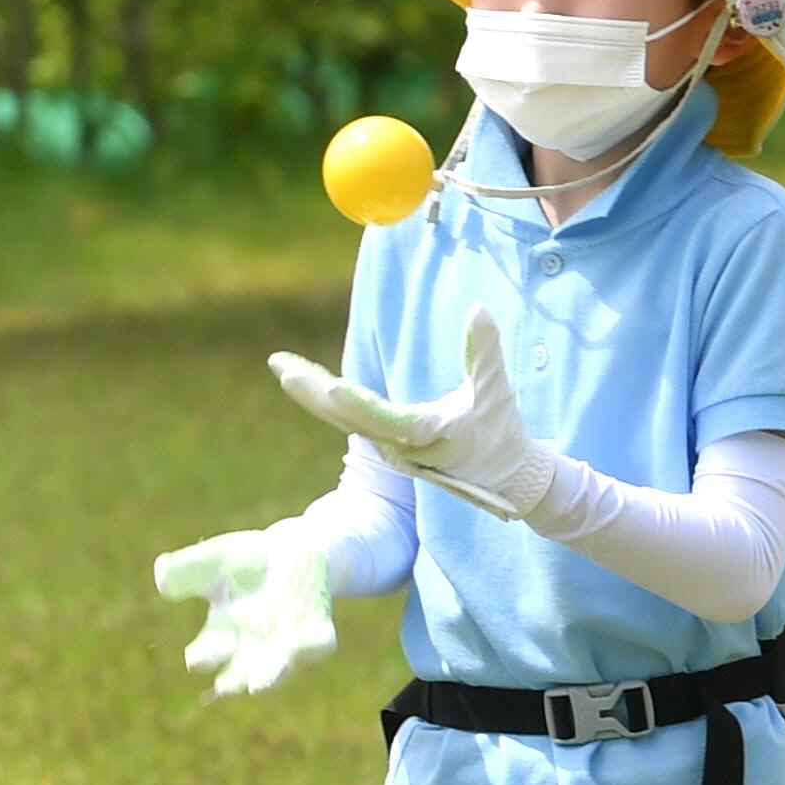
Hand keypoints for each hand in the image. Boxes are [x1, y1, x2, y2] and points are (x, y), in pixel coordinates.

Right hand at [150, 520, 341, 696]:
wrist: (294, 552)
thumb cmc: (246, 562)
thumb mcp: (214, 560)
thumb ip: (188, 570)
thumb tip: (161, 574)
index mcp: (223, 633)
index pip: (208, 653)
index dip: (203, 657)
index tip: (197, 658)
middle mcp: (253, 647)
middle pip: (240, 672)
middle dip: (235, 680)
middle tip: (228, 687)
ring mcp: (286, 644)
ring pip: (277, 668)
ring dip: (270, 676)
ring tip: (259, 685)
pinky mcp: (316, 633)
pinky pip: (317, 645)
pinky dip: (314, 647)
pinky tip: (313, 646)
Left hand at [271, 314, 556, 518]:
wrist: (503, 474)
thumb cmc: (501, 431)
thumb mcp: (496, 391)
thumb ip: (485, 352)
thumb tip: (478, 309)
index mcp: (430, 434)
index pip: (389, 420)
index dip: (360, 406)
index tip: (332, 387)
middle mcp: (403, 447)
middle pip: (351, 420)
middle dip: (314, 392)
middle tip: (280, 365)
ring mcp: (392, 449)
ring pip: (345, 421)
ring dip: (313, 394)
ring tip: (283, 366)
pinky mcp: (388, 445)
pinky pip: (351, 421)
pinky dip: (327, 401)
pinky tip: (308, 383)